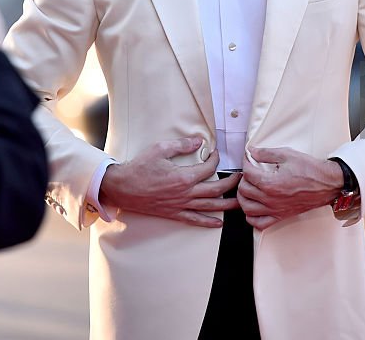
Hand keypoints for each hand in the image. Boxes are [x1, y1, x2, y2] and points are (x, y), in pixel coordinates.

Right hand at [99, 137, 239, 227]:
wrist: (122, 188)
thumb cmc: (140, 168)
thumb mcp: (160, 149)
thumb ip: (182, 145)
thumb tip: (199, 141)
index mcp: (183, 176)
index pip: (209, 168)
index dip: (215, 159)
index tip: (216, 153)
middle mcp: (185, 193)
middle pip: (216, 189)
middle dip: (232, 183)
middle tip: (241, 177)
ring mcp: (181, 205)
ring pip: (210, 207)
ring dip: (227, 205)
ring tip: (241, 203)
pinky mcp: (174, 213)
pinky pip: (195, 220)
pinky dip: (208, 222)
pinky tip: (218, 223)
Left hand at [238, 147, 341, 229]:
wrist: (327, 184)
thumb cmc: (311, 170)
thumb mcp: (287, 155)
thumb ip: (266, 154)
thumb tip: (252, 152)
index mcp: (270, 183)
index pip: (247, 173)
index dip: (245, 163)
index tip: (248, 159)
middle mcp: (270, 199)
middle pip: (244, 190)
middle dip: (243, 179)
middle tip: (249, 172)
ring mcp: (275, 210)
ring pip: (247, 208)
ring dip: (243, 198)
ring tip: (248, 189)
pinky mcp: (280, 217)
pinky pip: (259, 223)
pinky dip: (251, 217)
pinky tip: (254, 207)